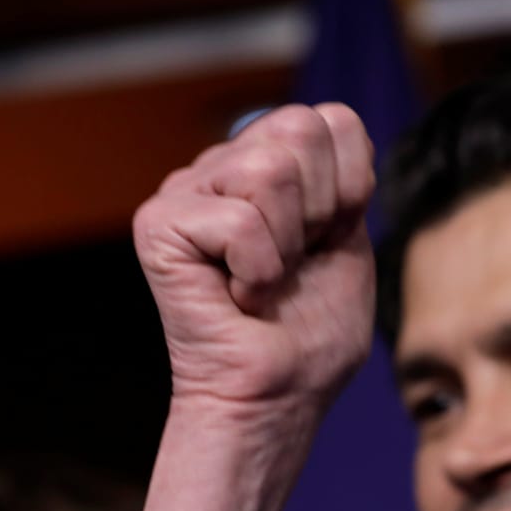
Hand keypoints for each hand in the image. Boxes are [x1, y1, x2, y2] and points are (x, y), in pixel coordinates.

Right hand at [133, 103, 374, 412]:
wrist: (279, 393)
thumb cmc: (312, 331)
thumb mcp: (348, 239)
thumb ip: (343, 175)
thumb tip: (329, 117)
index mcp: (270, 164)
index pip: (334, 120)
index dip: (352, 185)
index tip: (330, 238)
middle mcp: (222, 166)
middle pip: (300, 128)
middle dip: (323, 207)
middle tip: (297, 260)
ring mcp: (185, 190)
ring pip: (270, 170)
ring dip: (289, 242)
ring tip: (266, 278)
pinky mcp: (158, 224)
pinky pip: (241, 221)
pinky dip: (260, 272)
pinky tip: (241, 297)